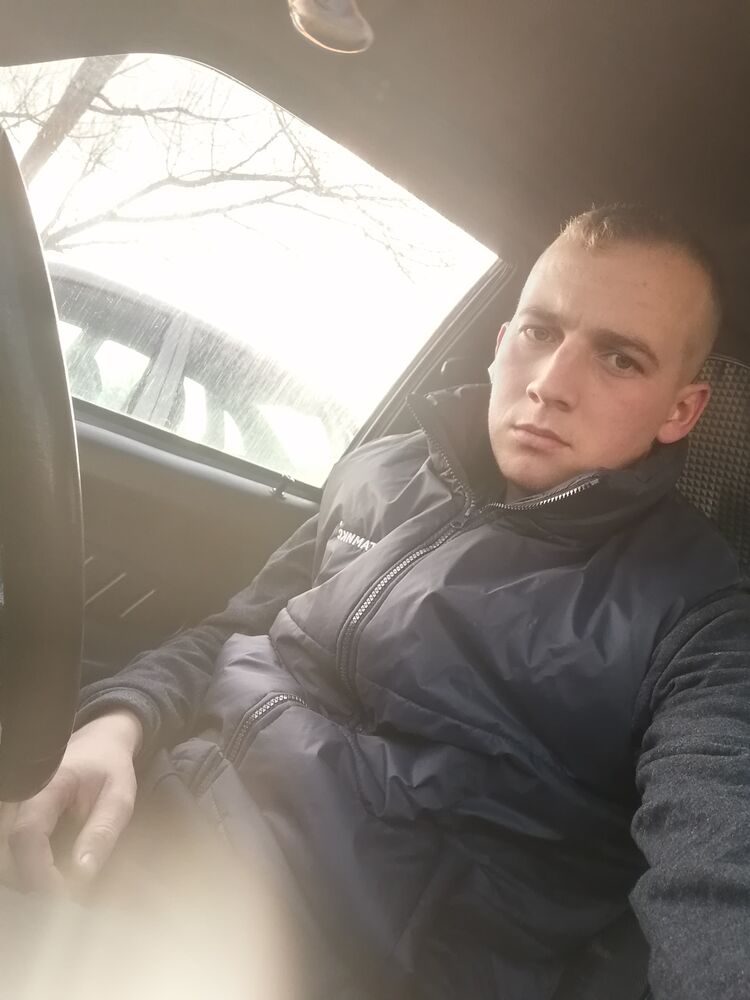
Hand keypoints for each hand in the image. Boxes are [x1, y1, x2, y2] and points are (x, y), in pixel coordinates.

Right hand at [0, 709, 142, 892]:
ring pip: (1, 857)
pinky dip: (22, 866)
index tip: (65, 895)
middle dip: (34, 881)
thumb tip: (82, 875)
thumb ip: (102, 832)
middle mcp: (16, 793)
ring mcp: (7, 804)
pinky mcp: (5, 814)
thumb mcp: (120, 798)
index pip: (26, 837)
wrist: (97, 744)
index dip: (40, 874)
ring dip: (26, 876)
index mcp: (45, 784)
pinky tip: (46, 867)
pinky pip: (4, 850)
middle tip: (67, 890)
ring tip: (59, 878)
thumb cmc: (109, 769)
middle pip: (6, 854)